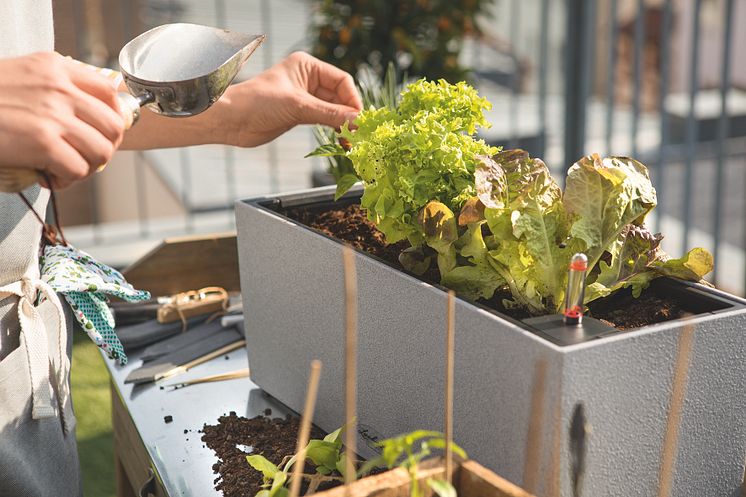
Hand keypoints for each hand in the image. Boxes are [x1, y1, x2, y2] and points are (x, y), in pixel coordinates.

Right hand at [0, 52, 124, 188]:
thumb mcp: (23, 75)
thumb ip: (56, 86)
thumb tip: (90, 112)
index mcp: (56, 68)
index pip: (110, 93)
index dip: (113, 118)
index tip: (101, 132)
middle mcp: (59, 88)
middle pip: (114, 125)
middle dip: (105, 147)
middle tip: (86, 156)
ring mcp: (53, 115)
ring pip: (101, 150)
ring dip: (88, 166)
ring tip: (67, 168)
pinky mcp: (43, 143)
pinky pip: (79, 169)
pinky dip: (69, 180)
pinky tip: (52, 177)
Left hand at [216, 51, 361, 146]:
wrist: (231, 120)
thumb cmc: (258, 102)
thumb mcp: (297, 106)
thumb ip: (330, 114)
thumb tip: (357, 121)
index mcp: (308, 66)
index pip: (341, 81)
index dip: (352, 100)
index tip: (360, 119)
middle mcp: (308, 80)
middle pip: (340, 97)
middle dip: (349, 114)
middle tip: (359, 133)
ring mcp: (305, 98)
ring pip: (333, 110)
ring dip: (343, 124)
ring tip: (351, 140)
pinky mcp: (300, 115)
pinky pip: (324, 120)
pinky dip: (333, 129)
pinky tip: (341, 140)